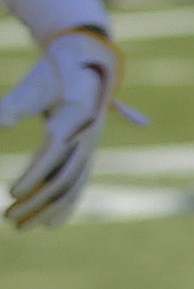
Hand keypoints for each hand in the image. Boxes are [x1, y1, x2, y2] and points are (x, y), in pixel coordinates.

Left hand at [0, 31, 119, 231]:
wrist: (88, 62)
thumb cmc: (57, 71)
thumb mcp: (37, 83)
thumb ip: (17, 104)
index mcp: (76, 119)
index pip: (53, 154)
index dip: (33, 175)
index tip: (11, 192)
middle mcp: (87, 138)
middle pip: (63, 179)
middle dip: (35, 202)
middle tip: (7, 218)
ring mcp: (90, 148)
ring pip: (71, 187)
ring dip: (46, 210)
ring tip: (19, 226)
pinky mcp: (86, 154)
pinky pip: (77, 185)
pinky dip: (64, 206)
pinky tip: (50, 225)